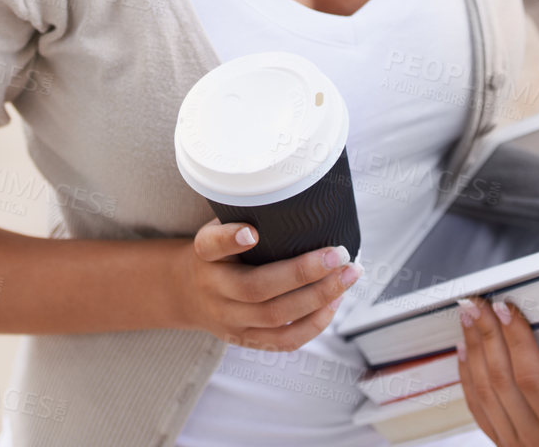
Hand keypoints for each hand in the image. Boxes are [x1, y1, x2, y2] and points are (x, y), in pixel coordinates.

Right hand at [171, 219, 361, 350]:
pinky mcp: (246, 340)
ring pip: (276, 318)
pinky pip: (284, 341)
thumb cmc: (220, 252)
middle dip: (304, 272)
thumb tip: (304, 197)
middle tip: (339, 254)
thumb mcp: (220, 227)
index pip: (211, 245)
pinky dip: (314, 323)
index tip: (252, 231)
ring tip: (349, 275)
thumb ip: (249, 215)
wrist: (189, 293)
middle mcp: (215, 290)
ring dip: (319, 297)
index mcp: (204, 254)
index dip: (230, 239)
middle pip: (256, 288)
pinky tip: (335, 302)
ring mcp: (230, 320)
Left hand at [456, 297, 538, 445]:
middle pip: (501, 380)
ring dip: (473, 348)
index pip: (532, 379)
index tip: (507, 308)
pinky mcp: (499, 438)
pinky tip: (465, 345)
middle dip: (487, 335)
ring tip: (469, 315)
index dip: (516, 342)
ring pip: (483, 390)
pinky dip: (466, 371)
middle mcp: (537, 441)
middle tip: (478, 302)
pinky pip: (475, 404)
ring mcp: (513, 442)